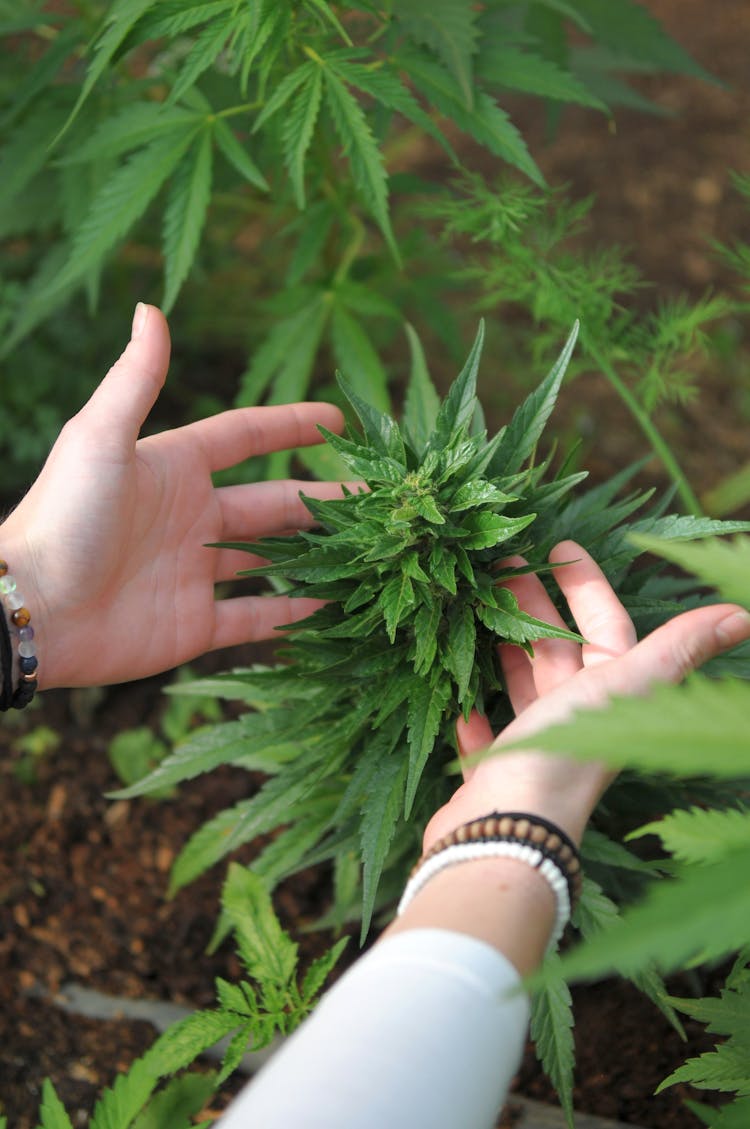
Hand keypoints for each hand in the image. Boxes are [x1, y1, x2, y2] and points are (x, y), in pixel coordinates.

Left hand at [0, 304, 346, 688]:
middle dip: (320, 496)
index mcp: (173, 469)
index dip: (288, 425)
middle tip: (371, 495)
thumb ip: (135, 377)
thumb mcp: (100, 437)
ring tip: (364, 548)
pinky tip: (330, 606)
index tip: (337, 418)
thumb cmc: (64, 517)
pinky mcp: (194, 624)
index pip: (243, 437)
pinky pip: (254, 617)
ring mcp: (194, 573)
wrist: (32, 610)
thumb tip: (151, 306)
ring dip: (313, 552)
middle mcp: (189, 518)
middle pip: (270, 501)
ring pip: (270, 558)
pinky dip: (291, 613)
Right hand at [424, 541, 749, 849]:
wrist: (512, 830)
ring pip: (524, 685)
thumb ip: (679, 648)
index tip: (558, 547)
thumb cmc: (568, 748)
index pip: (605, 625)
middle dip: (536, 605)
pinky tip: (461, 695)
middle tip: (503, 566)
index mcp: (612, 694)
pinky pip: (487, 734)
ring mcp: (537, 746)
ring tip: (479, 609)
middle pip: (560, 649)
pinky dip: (475, 713)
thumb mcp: (624, 683)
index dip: (586, 584)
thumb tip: (743, 614)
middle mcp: (580, 719)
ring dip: (506, 649)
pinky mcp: (496, 770)